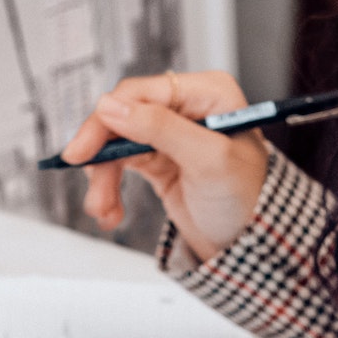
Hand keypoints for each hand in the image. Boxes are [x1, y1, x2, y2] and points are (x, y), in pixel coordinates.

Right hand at [61, 70, 268, 263]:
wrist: (253, 244)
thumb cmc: (248, 198)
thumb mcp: (207, 160)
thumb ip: (160, 128)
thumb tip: (112, 106)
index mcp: (206, 93)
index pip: (142, 93)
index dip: (108, 119)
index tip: (85, 150)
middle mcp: (186, 108)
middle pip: (123, 117)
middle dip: (103, 154)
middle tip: (86, 180)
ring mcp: (170, 134)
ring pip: (117, 146)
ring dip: (104, 179)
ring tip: (104, 210)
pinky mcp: (159, 160)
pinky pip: (121, 167)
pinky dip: (111, 189)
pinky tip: (112, 212)